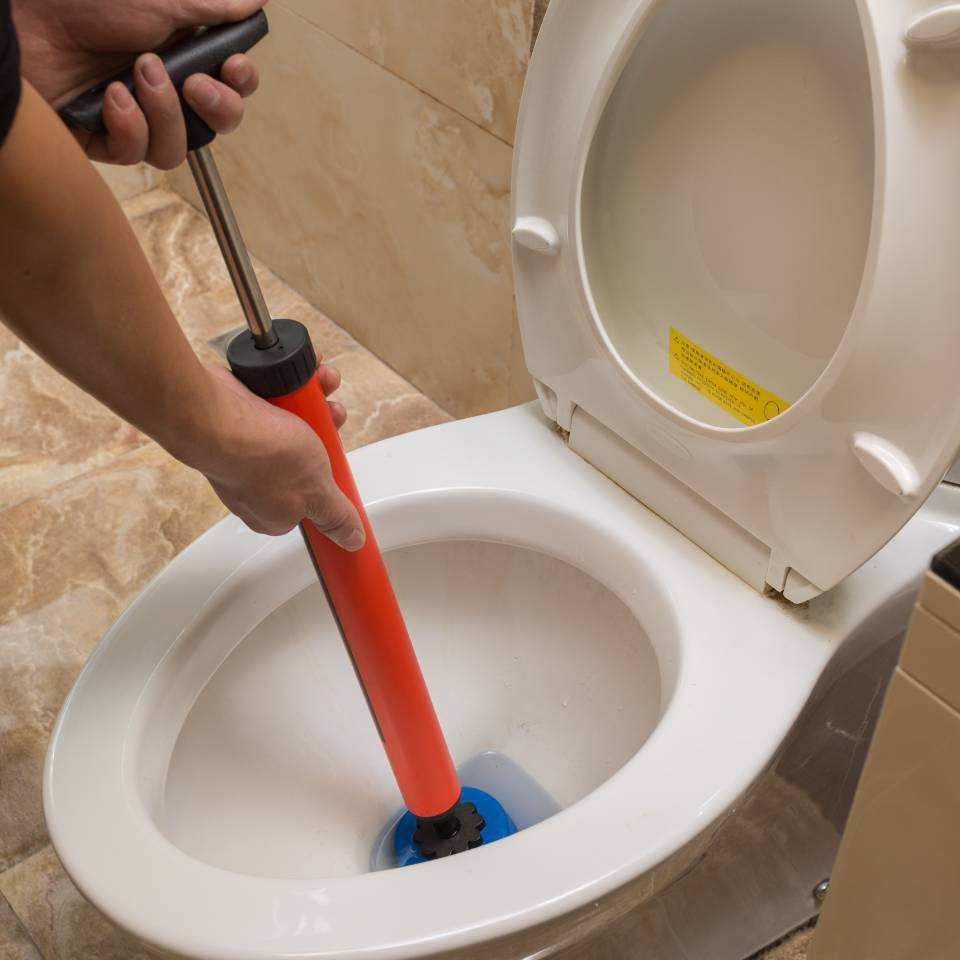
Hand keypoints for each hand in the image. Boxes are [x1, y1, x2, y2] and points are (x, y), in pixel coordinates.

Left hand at [13, 0, 263, 167]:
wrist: (24, 16)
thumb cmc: (83, 1)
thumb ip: (212, 7)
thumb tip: (257, 0)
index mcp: (180, 55)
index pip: (231, 87)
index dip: (240, 85)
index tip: (235, 67)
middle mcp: (160, 90)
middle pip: (214, 126)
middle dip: (216, 108)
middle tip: (193, 83)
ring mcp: (133, 116)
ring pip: (176, 149)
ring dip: (165, 114)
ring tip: (137, 74)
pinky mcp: (102, 137)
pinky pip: (134, 154)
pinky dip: (128, 126)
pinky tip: (110, 95)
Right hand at [191, 365, 364, 549]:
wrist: (215, 414)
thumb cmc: (260, 456)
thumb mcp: (315, 491)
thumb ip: (334, 516)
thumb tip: (351, 540)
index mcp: (274, 511)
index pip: (311, 502)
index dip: (329, 480)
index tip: (339, 461)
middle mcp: (258, 481)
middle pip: (307, 456)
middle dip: (326, 429)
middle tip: (330, 417)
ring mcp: (247, 446)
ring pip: (295, 423)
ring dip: (314, 401)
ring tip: (319, 387)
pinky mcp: (239, 416)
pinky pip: (275, 400)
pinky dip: (292, 385)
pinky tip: (304, 373)